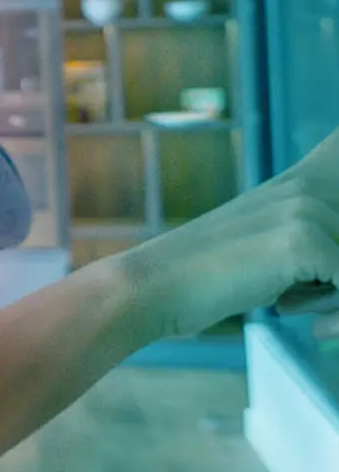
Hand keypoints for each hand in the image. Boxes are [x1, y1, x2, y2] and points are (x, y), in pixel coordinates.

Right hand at [117, 127, 338, 340]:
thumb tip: (335, 266)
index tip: (325, 242)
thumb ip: (315, 244)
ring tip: (305, 312)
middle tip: (316, 308)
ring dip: (338, 303)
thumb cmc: (207, 279)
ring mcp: (309, 209)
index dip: (338, 154)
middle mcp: (311, 185)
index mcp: (305, 179)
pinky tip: (297, 317)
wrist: (151, 287)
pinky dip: (336, 316)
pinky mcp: (306, 241)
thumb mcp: (269, 250)